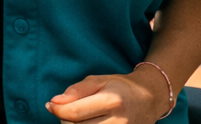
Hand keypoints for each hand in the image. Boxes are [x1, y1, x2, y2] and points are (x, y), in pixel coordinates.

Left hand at [47, 64, 170, 123]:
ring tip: (77, 120)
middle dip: (65, 121)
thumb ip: (76, 90)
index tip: (50, 105)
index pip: (75, 113)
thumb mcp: (99, 80)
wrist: (149, 99)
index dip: (57, 110)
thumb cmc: (120, 87)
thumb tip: (54, 103)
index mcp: (111, 101)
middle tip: (67, 113)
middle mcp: (119, 121)